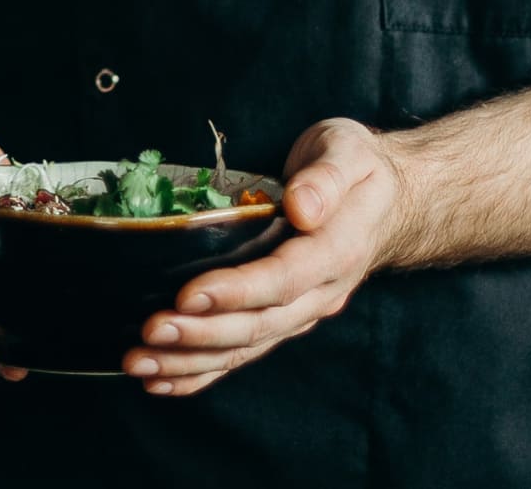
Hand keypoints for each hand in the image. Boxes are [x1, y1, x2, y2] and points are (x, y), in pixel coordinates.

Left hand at [123, 117, 406, 397]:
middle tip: (149, 331)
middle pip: (259, 325)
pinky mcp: (285, 316)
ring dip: (192, 361)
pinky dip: (203, 372)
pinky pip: (244, 353)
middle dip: (201, 333)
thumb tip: (301, 206)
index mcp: (337, 250)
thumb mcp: (348, 150)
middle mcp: (320, 292)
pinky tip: (163, 380)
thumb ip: (326, 178)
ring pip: (247, 348)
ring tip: (141, 363)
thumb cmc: (358, 165)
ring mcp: (303, 311)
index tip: (188, 295)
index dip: (235, 292)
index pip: (282, 279)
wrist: (389, 199)